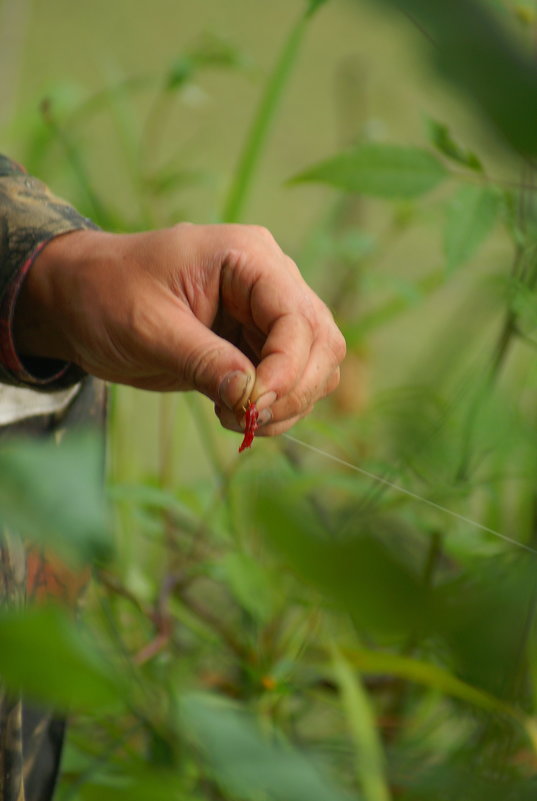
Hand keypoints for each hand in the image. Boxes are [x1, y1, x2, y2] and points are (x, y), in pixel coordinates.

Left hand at [14, 224, 345, 435]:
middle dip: (293, 390)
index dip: (288, 368)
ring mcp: (265, 313)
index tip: (254, 407)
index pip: (297, 316)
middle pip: (321, 342)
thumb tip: (254, 400)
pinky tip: (233, 413)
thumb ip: (204, 361)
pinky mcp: (254, 343)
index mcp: (247, 258)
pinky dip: (274, 407)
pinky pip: (289, 381)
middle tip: (248, 420)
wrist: (78, 301)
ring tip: (234, 417)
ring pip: (314, 366)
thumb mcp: (149, 328)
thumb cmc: (105, 296)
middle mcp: (269, 281)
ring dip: (287, 404)